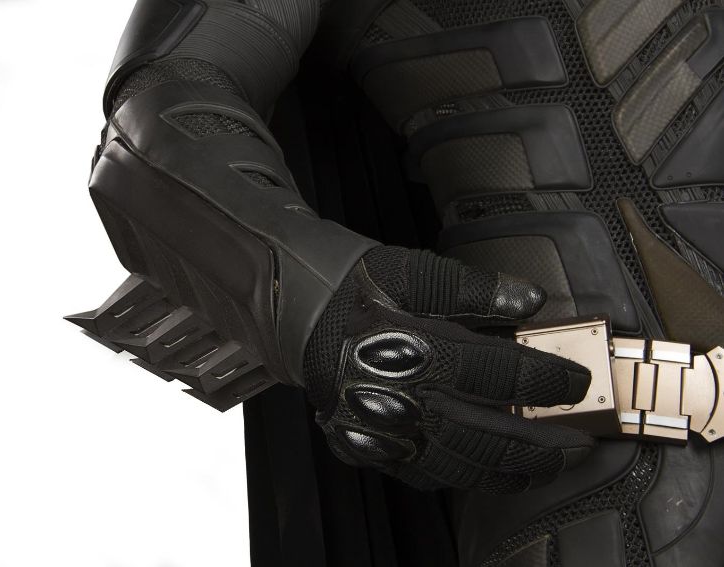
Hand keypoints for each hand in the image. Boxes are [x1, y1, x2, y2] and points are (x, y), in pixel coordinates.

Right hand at [304, 246, 594, 492]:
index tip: (578, 381)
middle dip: (540, 445)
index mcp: (417, 349)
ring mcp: (382, 429)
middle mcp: (401, 398)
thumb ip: (473, 287)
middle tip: (577, 446)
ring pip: (457, 465)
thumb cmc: (349, 286)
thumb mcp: (409, 269)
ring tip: (540, 469)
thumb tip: (530, 300)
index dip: (547, 380)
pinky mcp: (366, 443)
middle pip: (487, 435)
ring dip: (506, 472)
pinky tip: (481, 473)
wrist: (289, 312)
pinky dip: (458, 477)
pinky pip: (419, 473)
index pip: (501, 373)